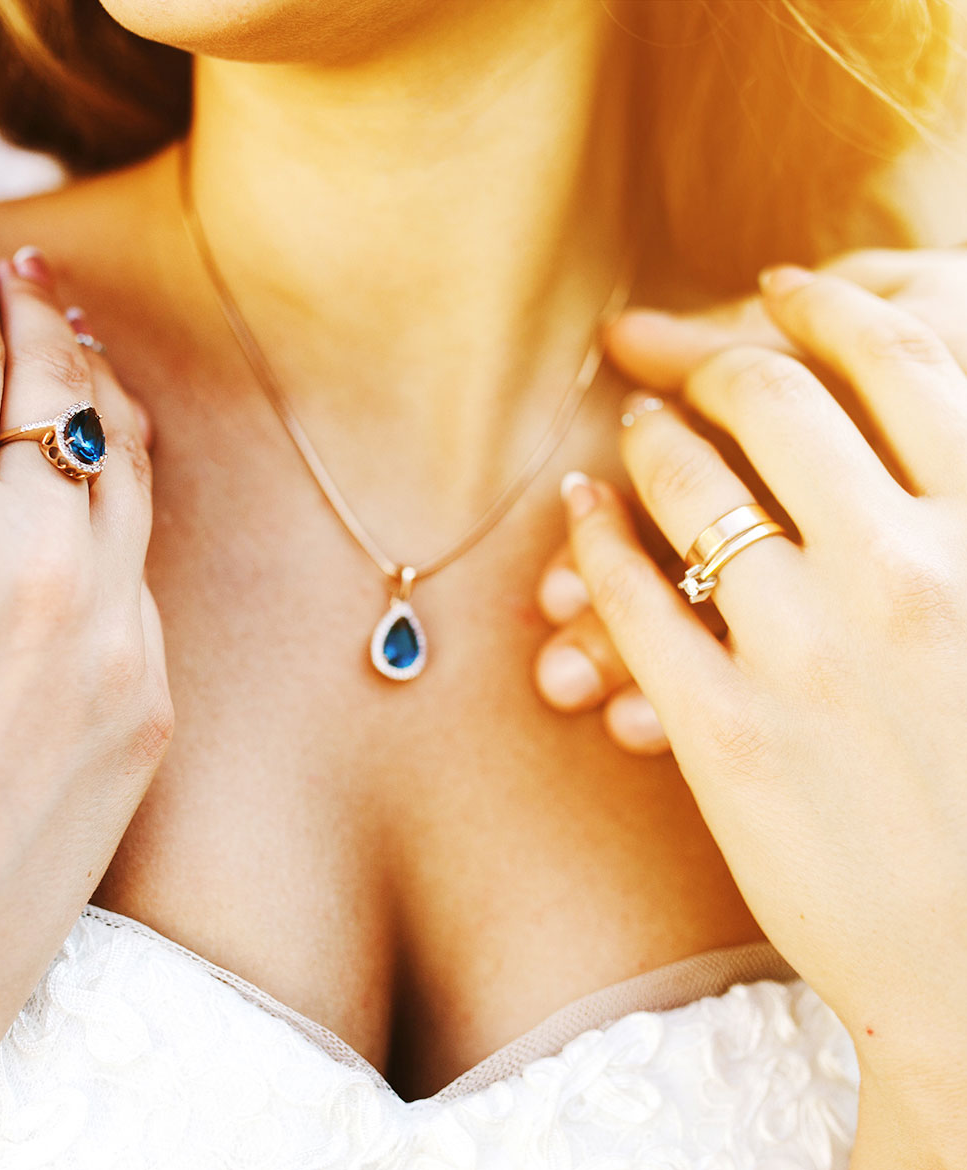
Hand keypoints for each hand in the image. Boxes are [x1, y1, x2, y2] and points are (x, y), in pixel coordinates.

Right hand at [0, 251, 171, 1169]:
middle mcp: (38, 567)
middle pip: (58, 392)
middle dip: (38, 318)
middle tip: (28, 277)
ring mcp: (114, 638)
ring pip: (124, 473)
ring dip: (98, 400)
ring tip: (78, 355)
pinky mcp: (151, 707)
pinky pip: (139, 579)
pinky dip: (114, 521)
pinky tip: (94, 502)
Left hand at [559, 269, 966, 1163]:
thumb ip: (961, 517)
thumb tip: (916, 448)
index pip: (902, 361)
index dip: (832, 308)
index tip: (788, 288)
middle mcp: (906, 573)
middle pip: (774, 401)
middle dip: (719, 363)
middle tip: (685, 363)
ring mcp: (806, 651)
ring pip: (686, 486)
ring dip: (646, 441)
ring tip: (632, 426)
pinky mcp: (723, 731)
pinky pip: (633, 595)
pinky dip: (596, 540)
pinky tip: (581, 513)